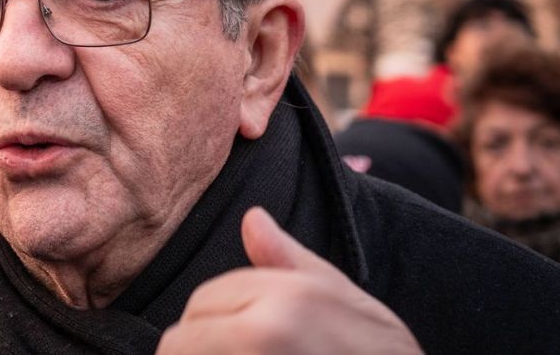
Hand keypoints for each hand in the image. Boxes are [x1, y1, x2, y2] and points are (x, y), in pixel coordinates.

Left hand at [156, 207, 421, 353]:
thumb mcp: (337, 297)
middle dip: (203, 347)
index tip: (251, 340)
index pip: (203, 300)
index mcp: (285, 299)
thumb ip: (285, 259)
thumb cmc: (378, 352)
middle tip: (250, 351)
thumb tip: (252, 218)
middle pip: (181, 339)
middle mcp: (263, 334)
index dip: (218, 320)